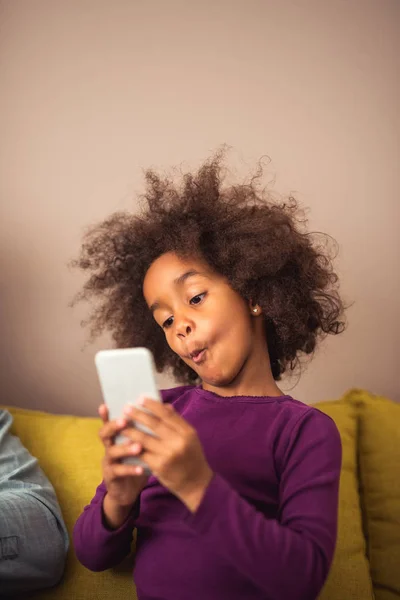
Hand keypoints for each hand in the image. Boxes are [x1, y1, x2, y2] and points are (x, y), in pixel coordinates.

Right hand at [98, 404, 148, 526]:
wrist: (128, 490)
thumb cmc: (137, 462)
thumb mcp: (143, 445)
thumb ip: (150, 428)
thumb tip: (167, 408)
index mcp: (117, 436)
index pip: (110, 421)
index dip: (106, 414)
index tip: (106, 404)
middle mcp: (110, 446)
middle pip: (105, 433)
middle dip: (113, 426)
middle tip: (124, 422)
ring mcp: (109, 461)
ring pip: (112, 451)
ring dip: (125, 448)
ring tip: (138, 446)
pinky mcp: (111, 476)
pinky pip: (119, 471)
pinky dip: (130, 469)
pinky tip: (141, 469)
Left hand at [122, 399, 212, 512]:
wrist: (196, 484)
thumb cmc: (192, 457)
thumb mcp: (190, 438)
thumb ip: (178, 422)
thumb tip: (165, 405)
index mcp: (187, 432)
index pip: (167, 414)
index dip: (152, 405)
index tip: (140, 398)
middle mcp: (178, 441)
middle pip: (154, 424)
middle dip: (138, 414)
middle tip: (126, 408)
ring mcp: (168, 454)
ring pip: (144, 438)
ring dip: (131, 430)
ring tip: (121, 424)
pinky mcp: (158, 466)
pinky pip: (142, 453)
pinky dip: (132, 447)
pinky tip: (125, 442)